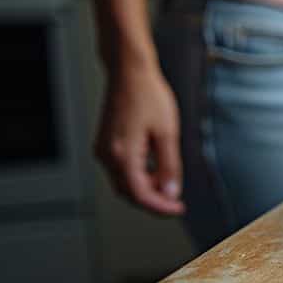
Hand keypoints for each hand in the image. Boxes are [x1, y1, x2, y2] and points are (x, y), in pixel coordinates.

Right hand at [95, 61, 184, 215]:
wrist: (129, 72)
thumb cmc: (149, 96)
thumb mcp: (167, 133)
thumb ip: (169, 166)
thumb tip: (170, 193)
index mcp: (122, 155)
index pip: (140, 194)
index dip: (160, 207)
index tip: (179, 209)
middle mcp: (107, 156)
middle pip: (129, 192)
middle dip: (153, 200)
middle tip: (177, 201)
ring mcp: (103, 150)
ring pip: (124, 183)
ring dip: (146, 188)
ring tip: (170, 183)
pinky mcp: (105, 144)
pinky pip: (121, 170)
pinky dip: (138, 176)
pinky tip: (156, 170)